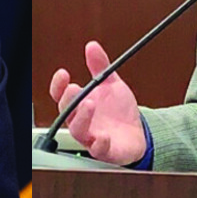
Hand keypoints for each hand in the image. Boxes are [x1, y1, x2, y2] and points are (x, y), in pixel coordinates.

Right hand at [48, 40, 146, 164]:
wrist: (138, 134)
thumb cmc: (119, 112)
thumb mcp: (112, 85)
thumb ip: (101, 67)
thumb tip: (92, 46)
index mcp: (79, 105)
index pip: (61, 95)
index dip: (58, 86)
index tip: (63, 73)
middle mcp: (82, 121)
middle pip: (66, 112)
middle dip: (68, 99)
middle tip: (74, 88)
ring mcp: (91, 137)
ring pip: (78, 130)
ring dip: (81, 118)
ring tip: (89, 103)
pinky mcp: (105, 150)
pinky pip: (98, 149)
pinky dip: (99, 144)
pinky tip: (103, 136)